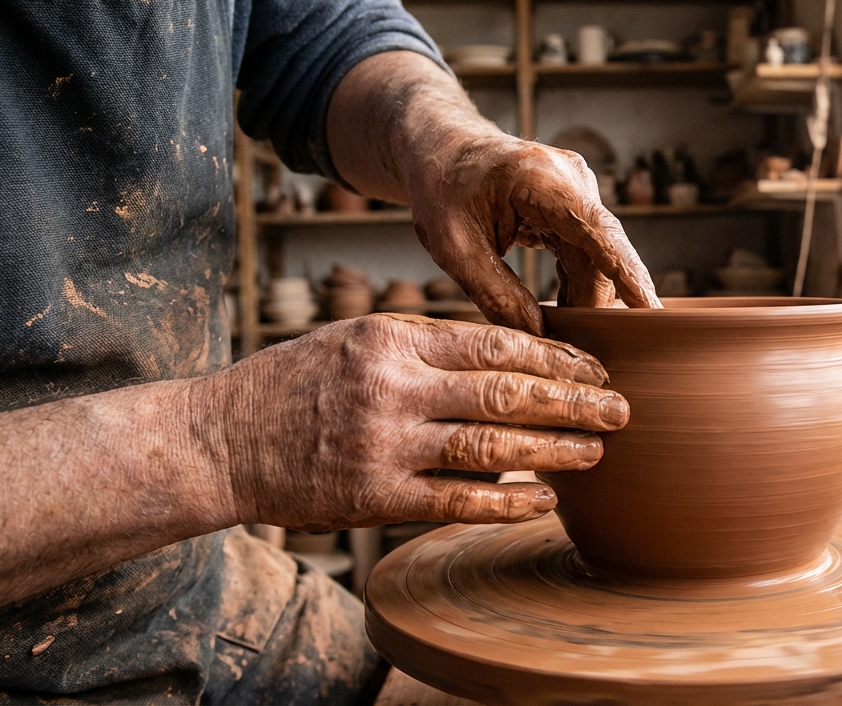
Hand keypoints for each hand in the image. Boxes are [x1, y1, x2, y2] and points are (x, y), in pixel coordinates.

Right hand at [192, 314, 627, 530]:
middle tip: (622, 410)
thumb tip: (507, 354)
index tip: (596, 368)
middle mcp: (392, 387)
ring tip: (597, 454)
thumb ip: (425, 346)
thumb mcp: (354, 339)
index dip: (555, 358)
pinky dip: (507, 502)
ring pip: (490, 447)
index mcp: (391, 338)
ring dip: (553, 451)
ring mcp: (383, 444)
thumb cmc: (293, 384)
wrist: (219, 440)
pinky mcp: (374, 497)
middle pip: (505, 392)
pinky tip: (546, 501)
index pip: (494, 343)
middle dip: (573, 402)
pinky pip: (457, 501)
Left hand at [409, 136, 661, 334]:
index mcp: (542, 180)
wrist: (443, 149)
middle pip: (601, 256)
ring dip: (583, 299)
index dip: (628, 273)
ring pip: (598, 260)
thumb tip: (539, 336)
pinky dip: (576, 286)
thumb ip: (494, 291)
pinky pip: (588, 255)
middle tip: (579, 353)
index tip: (650, 310)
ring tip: (565, 336)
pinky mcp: (577, 206)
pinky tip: (562, 313)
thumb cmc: (442, 187)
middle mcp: (573, 181)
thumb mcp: (452, 245)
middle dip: (593, 306)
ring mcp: (579, 192)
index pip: (599, 231)